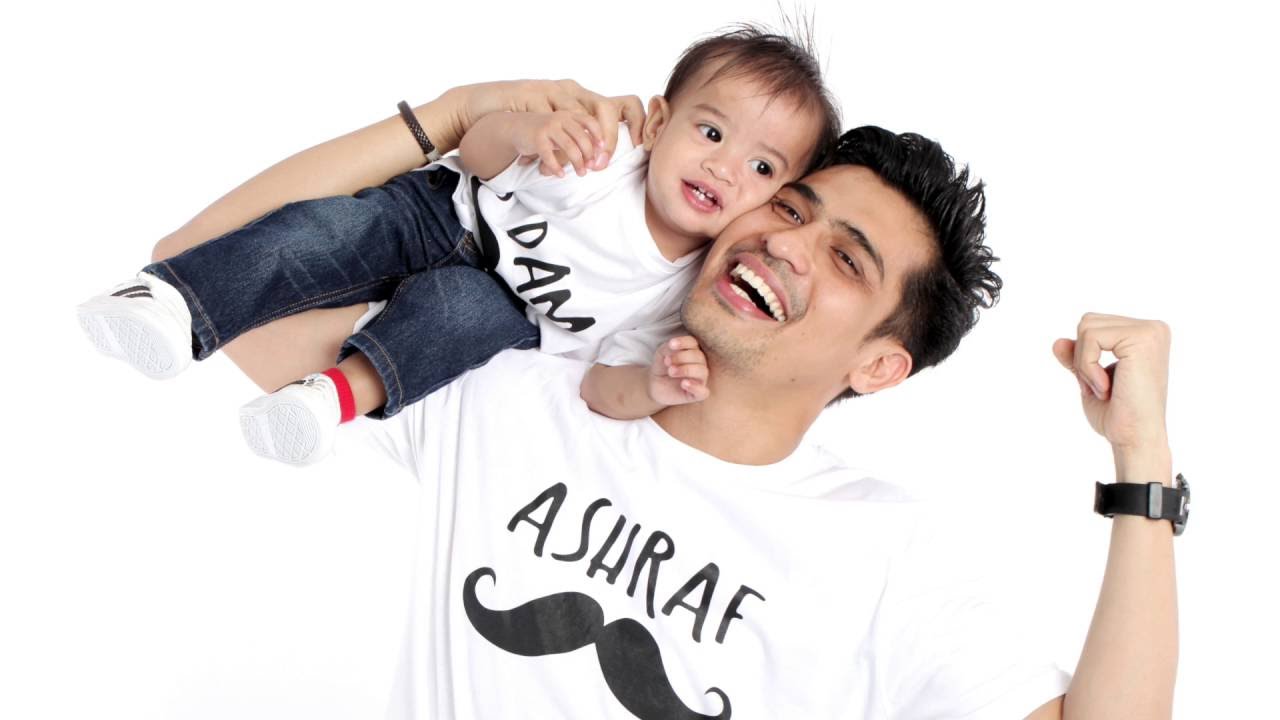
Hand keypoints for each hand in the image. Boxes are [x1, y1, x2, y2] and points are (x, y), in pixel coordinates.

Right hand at [505, 111, 606, 177]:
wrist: (515, 127)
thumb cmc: (543, 131)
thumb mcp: (562, 129)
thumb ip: (576, 137)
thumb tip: (596, 156)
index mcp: (569, 115)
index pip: (590, 121)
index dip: (598, 135)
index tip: (603, 149)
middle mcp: (560, 118)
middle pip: (582, 137)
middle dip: (589, 154)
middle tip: (592, 167)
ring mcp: (548, 127)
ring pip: (569, 147)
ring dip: (577, 163)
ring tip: (581, 173)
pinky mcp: (537, 138)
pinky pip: (550, 155)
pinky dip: (557, 167)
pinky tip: (560, 174)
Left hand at [649, 335, 709, 406]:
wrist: (655, 385)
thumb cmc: (662, 367)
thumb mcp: (661, 354)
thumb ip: (668, 348)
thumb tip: (673, 346)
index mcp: (693, 351)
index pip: (693, 343)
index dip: (683, 342)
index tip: (671, 344)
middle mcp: (700, 364)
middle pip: (698, 356)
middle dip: (681, 357)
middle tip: (667, 362)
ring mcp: (700, 379)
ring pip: (702, 372)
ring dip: (686, 370)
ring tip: (671, 371)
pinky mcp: (697, 394)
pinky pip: (703, 392)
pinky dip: (695, 387)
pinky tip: (683, 383)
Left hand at [1052, 313, 1170, 458]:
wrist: (1135, 438)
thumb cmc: (1118, 415)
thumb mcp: (1090, 380)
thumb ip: (1077, 358)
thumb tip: (1057, 342)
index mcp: (1145, 335)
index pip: (1093, 326)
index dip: (1084, 357)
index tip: (1102, 386)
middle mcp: (1153, 328)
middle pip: (1088, 322)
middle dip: (1082, 358)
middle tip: (1102, 388)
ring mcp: (1150, 331)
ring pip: (1086, 328)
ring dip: (1084, 364)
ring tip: (1105, 388)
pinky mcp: (1142, 338)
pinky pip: (1090, 338)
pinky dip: (1087, 366)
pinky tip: (1106, 387)